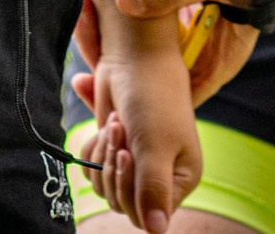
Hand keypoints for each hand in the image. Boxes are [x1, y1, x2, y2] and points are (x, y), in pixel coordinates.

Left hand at [73, 0, 264, 107]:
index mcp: (217, 58)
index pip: (171, 100)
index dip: (131, 98)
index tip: (93, 76)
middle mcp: (196, 46)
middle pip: (145, 70)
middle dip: (109, 54)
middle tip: (83, 28)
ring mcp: (181, 22)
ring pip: (134, 39)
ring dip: (107, 25)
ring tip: (84, 6)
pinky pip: (134, 8)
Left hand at [80, 32, 200, 233]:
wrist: (133, 57)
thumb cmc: (152, 98)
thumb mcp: (155, 145)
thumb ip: (153, 190)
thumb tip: (157, 233)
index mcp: (182, 179)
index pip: (146, 215)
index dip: (129, 190)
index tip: (127, 155)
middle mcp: (160, 177)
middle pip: (121, 202)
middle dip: (114, 166)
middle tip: (119, 129)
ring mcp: (135, 165)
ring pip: (104, 186)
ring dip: (103, 153)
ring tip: (115, 122)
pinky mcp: (114, 151)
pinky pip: (92, 169)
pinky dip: (93, 148)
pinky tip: (106, 123)